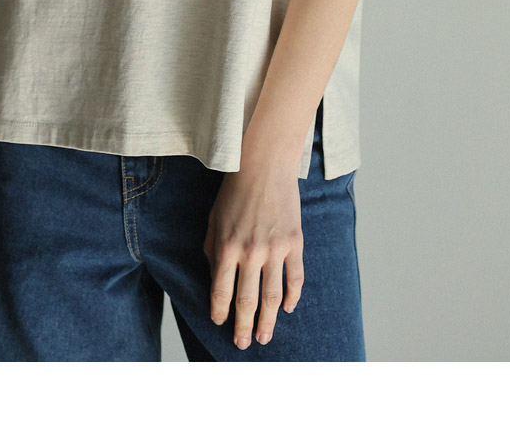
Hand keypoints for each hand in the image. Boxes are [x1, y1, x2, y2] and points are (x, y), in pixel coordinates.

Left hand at [202, 160, 303, 348]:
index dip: (220, 312)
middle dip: (243, 326)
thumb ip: (213, 252)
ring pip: (273, 296)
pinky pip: (295, 278)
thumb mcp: (214, 221)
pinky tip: (288, 309)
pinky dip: (293, 297)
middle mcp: (250, 252)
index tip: (220, 324)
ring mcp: (275, 249)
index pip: (221, 292)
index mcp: (226, 247)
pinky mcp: (294, 243)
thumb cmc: (234, 192)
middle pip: (247, 301)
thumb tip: (217, 280)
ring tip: (264, 337)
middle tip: (243, 344)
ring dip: (268, 321)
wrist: (264, 166)